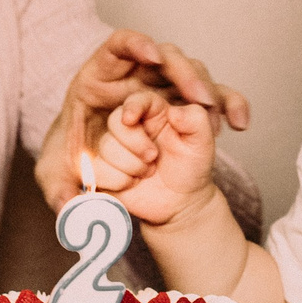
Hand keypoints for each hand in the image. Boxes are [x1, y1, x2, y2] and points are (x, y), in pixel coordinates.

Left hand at [36, 30, 249, 208]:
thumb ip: (56, 189)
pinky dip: (231, 105)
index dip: (136, 44)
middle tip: (197, 94)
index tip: (151, 55)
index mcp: (99, 79)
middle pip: (166, 56)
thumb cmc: (74, 162)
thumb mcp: (56, 175)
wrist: (103, 173)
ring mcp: (165, 90)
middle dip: (184, 71)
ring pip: (194, 73)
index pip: (120, 46)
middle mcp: (136, 77)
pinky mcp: (187, 106)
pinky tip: (240, 123)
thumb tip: (64, 208)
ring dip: (207, 88)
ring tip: (213, 112)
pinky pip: (215, 99)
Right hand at [89, 91, 221, 225]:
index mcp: (154, 113)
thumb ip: (196, 120)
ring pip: (105, 147)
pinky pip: (98, 170)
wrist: (182, 202)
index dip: (131, 107)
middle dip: (133, 143)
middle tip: (153, 157)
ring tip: (147, 172)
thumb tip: (175, 111)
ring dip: (130, 165)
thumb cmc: (192, 168)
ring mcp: (116, 148)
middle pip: (115, 122)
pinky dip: (118, 180)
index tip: (131, 118)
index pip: (136, 100)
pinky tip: (133, 183)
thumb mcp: (202, 142)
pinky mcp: (105, 169)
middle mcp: (131, 127)